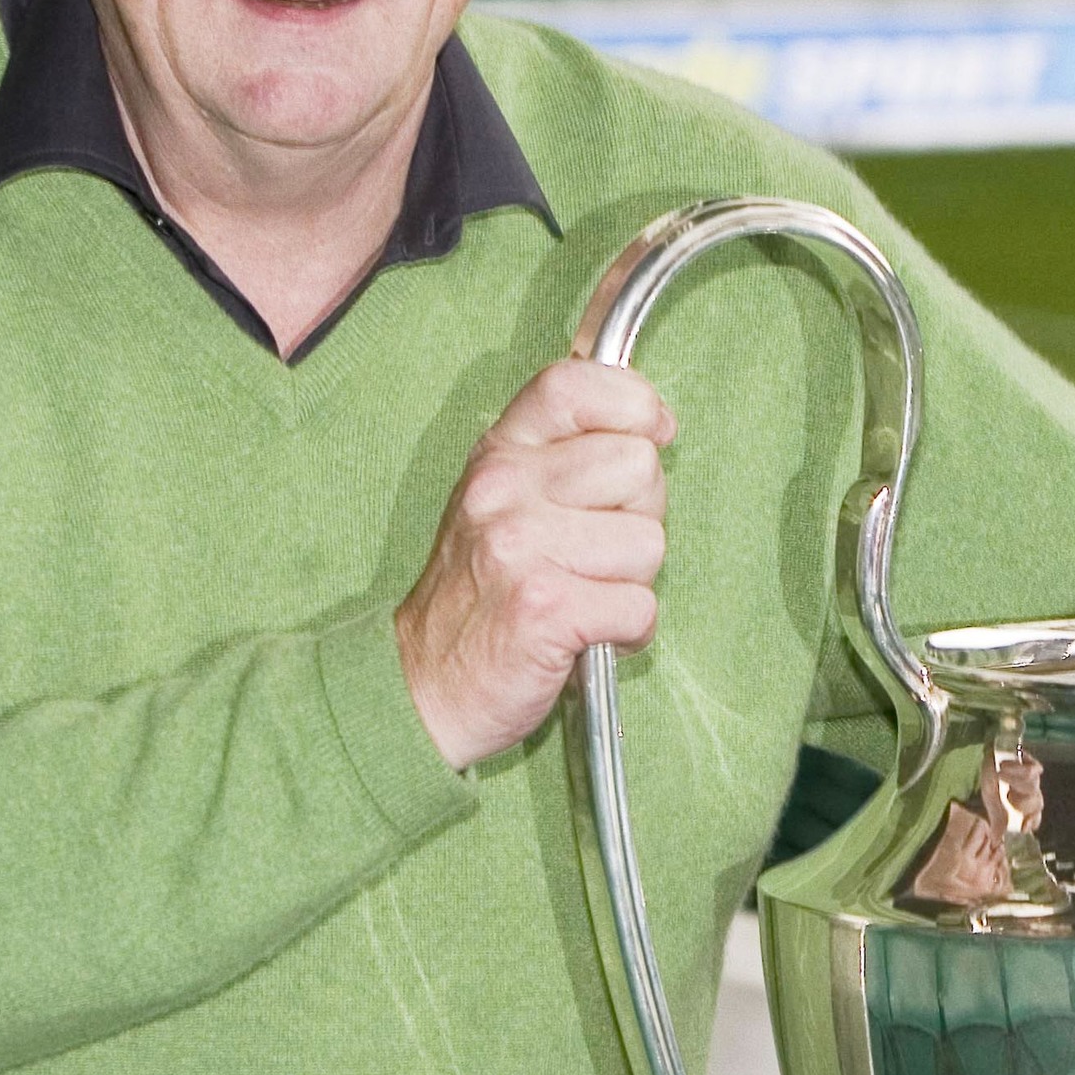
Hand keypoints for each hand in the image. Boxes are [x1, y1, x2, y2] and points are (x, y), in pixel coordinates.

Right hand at [395, 360, 674, 770]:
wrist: (421, 689)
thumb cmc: (478, 598)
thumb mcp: (500, 502)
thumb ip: (560, 456)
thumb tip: (653, 424)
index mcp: (498, 454)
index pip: (576, 385)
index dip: (633, 403)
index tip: (652, 433)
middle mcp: (504, 489)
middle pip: (639, 466)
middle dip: (640, 515)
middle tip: (596, 554)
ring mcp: (521, 547)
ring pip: (648, 542)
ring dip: (632, 582)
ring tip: (585, 597)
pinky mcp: (545, 609)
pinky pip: (640, 607)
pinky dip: (630, 632)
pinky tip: (590, 635)